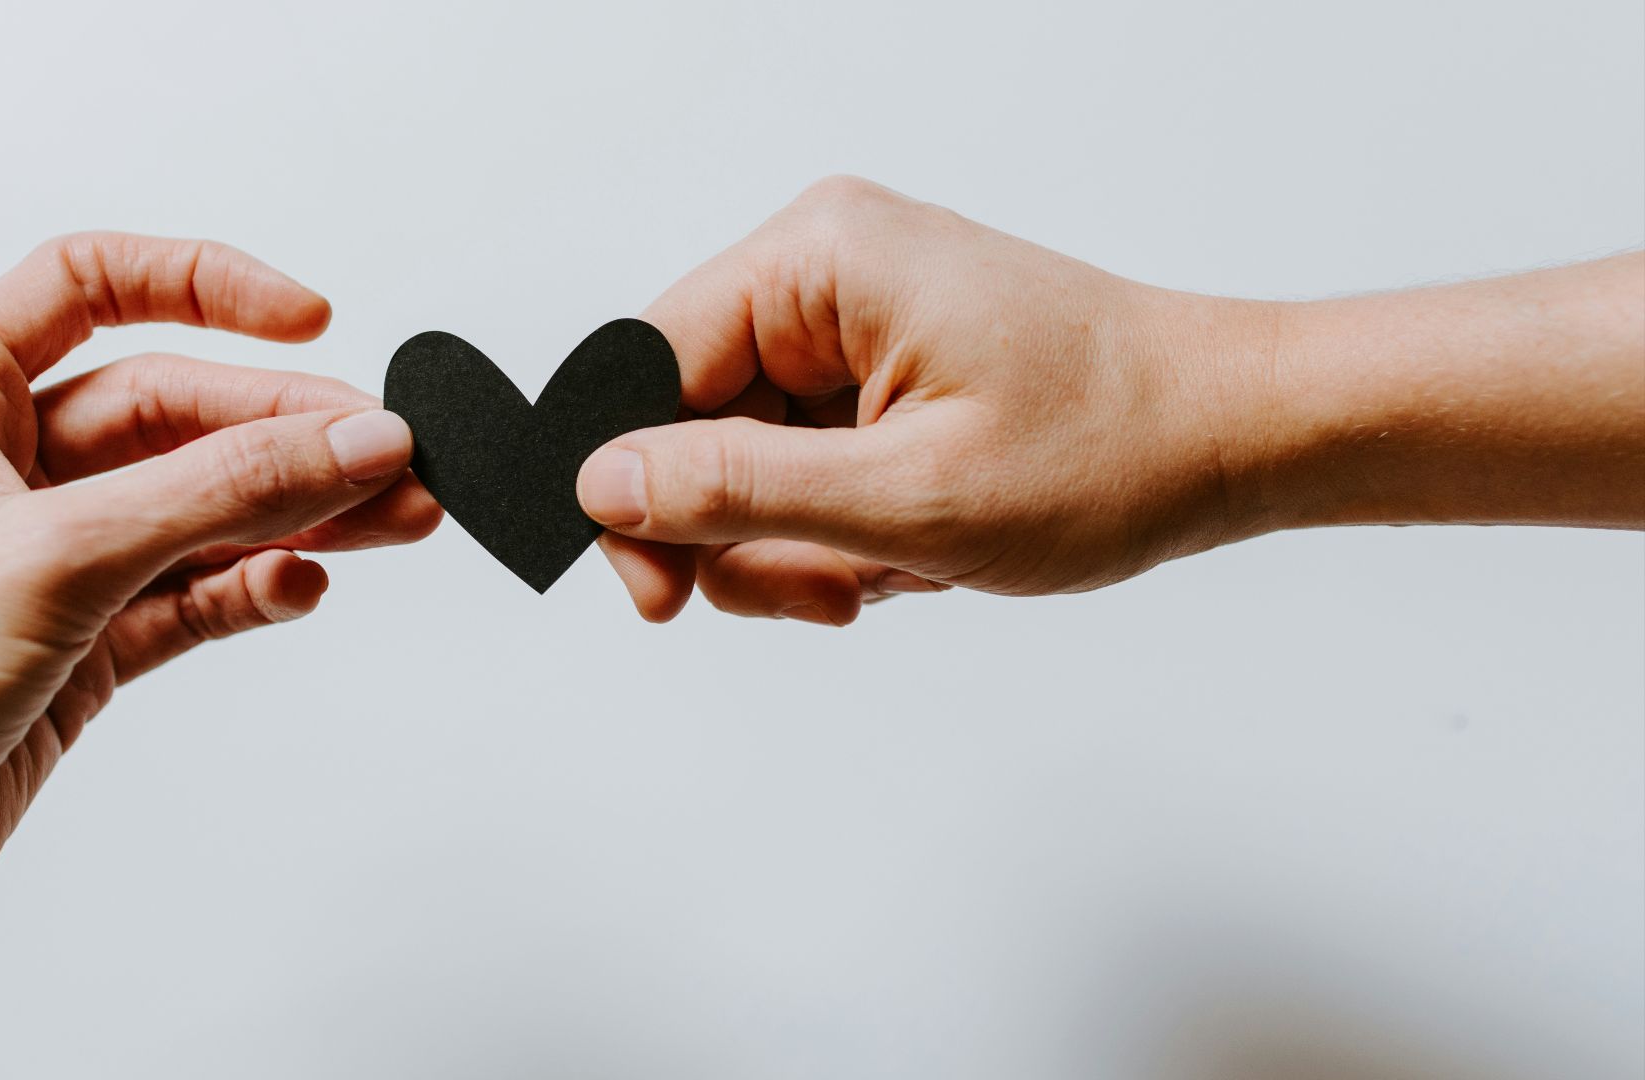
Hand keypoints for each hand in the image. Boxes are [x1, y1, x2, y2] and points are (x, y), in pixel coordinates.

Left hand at [0, 234, 439, 1044]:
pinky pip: (192, 595)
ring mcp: (45, 565)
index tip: (309, 320)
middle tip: (392, 456)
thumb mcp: (57, 560)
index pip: (89, 285)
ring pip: (200, 508)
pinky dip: (253, 589)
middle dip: (290, 430)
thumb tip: (350, 437)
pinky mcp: (77, 651)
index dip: (204, 286)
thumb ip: (220, 492)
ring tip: (394, 519)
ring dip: (299, 513)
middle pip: (175, 411)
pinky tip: (299, 589)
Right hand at [579, 177, 1644, 623]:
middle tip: (826, 589)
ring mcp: (855, 321)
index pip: (644, 367)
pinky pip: (803, 464)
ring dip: (801, 544)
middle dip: (745, 531)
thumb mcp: (908, 497)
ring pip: (746, 461)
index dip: (635, 490)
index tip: (662, 593)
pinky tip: (909, 551)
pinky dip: (840, 530)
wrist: (1235, 439)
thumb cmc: (1113, 446)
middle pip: (690, 422)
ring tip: (890, 569)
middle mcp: (826, 272)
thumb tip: (602, 486)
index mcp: (819, 259)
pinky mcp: (881, 368)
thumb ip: (737, 491)